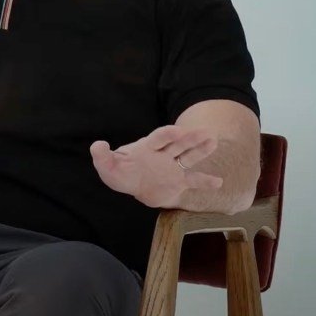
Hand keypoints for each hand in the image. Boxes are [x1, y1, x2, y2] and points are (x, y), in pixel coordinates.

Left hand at [90, 123, 222, 208]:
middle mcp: (163, 154)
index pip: (159, 137)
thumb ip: (103, 156)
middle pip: (178, 144)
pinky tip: (218, 182)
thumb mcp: (108, 166)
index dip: (168, 134)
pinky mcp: (178, 181)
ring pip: (189, 156)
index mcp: (148, 147)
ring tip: (214, 141)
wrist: (133, 184)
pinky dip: (205, 182)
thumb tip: (97, 145)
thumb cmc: (121, 172)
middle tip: (206, 132)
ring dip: (201, 150)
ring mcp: (172, 167)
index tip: (177, 131)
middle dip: (191, 138)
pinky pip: (193, 180)